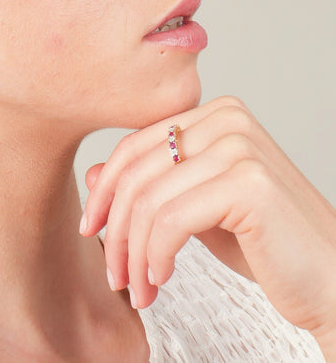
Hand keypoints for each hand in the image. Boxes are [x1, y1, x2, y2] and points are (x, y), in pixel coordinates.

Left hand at [79, 96, 335, 352]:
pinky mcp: (249, 183)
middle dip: (115, 228)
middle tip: (114, 273)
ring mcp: (240, 146)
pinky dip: (156, 255)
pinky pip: (172, 220)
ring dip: (133, 252)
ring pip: (150, 199)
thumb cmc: (267, 244)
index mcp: (213, 114)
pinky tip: (160, 279)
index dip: (105, 191)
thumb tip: (91, 173)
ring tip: (136, 287)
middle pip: (137, 172)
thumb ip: (150, 187)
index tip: (90, 228)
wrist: (333, 282)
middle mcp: (226, 119)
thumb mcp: (195, 209)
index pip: (134, 146)